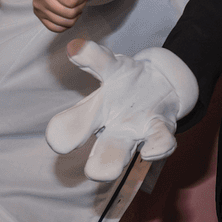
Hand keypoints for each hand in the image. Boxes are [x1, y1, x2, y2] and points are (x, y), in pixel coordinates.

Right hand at [45, 39, 198, 181]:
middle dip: (99, 164)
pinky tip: (152, 151)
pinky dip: (157, 147)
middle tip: (93, 171)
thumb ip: (94, 58)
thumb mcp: (111, 65)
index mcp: (95, 113)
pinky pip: (160, 140)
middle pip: (103, 152)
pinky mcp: (161, 126)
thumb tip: (74, 48)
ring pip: (125, 152)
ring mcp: (137, 130)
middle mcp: (113, 129)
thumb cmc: (127, 80)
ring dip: (118, 162)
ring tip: (107, 173)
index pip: (72, 125)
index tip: (58, 140)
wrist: (162, 82)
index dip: (64, 132)